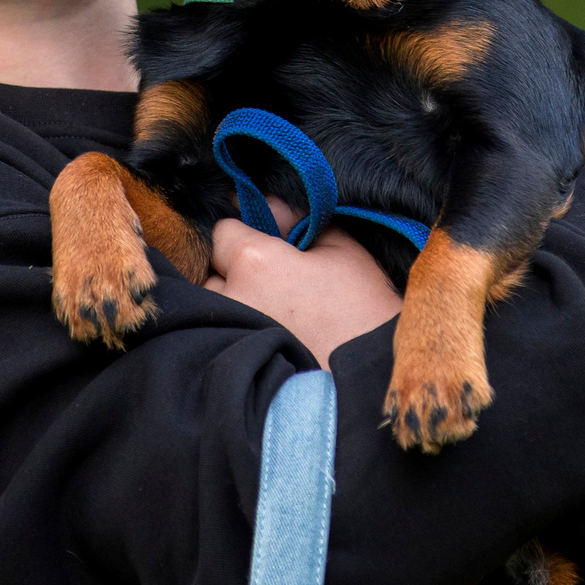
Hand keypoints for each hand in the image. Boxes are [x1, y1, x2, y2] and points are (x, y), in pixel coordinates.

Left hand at [203, 196, 402, 369]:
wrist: (372, 379)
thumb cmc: (363, 311)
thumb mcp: (341, 250)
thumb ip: (297, 219)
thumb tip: (269, 205)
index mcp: (254, 262)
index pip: (222, 232)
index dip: (244, 235)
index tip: (265, 246)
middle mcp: (231, 298)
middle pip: (211, 272)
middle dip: (234, 272)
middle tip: (272, 283)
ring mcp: (227, 337)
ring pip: (213, 308)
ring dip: (231, 304)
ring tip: (269, 315)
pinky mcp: (233, 365)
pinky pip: (219, 339)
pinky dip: (235, 334)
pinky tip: (267, 338)